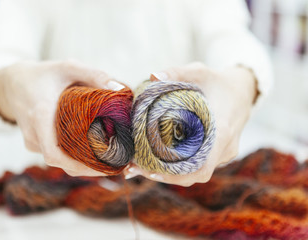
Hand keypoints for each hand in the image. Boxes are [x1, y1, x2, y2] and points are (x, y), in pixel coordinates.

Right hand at [0, 60, 124, 176]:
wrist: (13, 82)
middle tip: (115, 165)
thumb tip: (119, 89)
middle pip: (61, 163)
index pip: (54, 154)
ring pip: (59, 161)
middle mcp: (34, 134)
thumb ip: (93, 74)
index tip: (101, 166)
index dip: (77, 166)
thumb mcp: (67, 67)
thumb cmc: (43, 74)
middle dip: (87, 168)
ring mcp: (32, 141)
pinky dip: (73, 158)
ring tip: (108, 160)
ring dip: (82, 164)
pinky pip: (55, 156)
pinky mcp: (35, 143)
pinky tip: (92, 152)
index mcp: (40, 116)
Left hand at [124, 62, 257, 185]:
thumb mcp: (199, 71)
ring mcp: (224, 154)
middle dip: (163, 175)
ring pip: (195, 173)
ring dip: (168, 173)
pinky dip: (177, 166)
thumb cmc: (218, 81)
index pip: (202, 166)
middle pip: (193, 174)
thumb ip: (177, 73)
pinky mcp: (219, 155)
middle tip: (135, 168)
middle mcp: (225, 148)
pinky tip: (156, 159)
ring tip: (140, 166)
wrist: (243, 91)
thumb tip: (152, 76)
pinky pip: (198, 165)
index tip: (151, 172)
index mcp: (222, 131)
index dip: (176, 174)